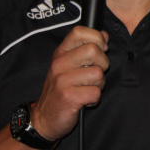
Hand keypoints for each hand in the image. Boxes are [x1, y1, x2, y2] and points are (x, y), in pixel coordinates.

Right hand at [31, 26, 109, 140]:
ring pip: (98, 73)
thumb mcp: (70, 64)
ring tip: (87, 88)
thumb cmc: (63, 88)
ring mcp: (62, 80)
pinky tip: (85, 100)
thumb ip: (86, 47)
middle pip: (93, 50)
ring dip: (99, 84)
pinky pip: (96, 93)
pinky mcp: (68, 97)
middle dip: (102, 63)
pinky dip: (95, 99)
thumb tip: (104, 35)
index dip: (96, 38)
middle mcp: (59, 64)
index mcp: (61, 53)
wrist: (45, 117)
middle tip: (94, 74)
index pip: (80, 31)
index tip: (100, 50)